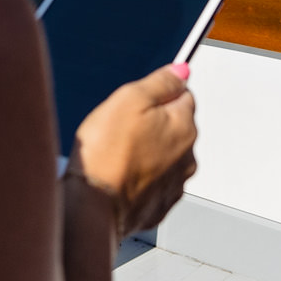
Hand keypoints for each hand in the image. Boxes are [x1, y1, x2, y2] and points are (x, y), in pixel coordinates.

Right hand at [71, 62, 198, 239]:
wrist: (92, 208)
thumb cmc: (107, 154)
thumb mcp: (130, 99)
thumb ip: (160, 82)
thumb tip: (180, 72)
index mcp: (185, 127)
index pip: (184, 96)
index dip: (158, 95)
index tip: (138, 102)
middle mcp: (188, 158)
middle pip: (174, 127)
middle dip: (152, 125)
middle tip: (120, 129)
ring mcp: (174, 185)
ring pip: (163, 157)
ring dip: (146, 153)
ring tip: (116, 156)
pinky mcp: (158, 207)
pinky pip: (151, 184)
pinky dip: (138, 179)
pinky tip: (118, 177)